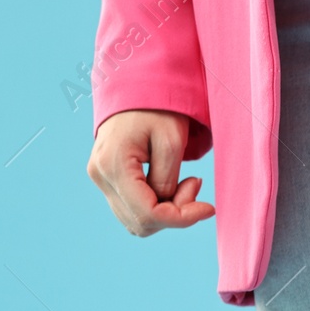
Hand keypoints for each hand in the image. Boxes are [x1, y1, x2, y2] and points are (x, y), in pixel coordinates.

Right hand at [86, 109, 214, 235]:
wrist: (135, 87)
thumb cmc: (157, 108)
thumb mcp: (172, 140)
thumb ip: (168, 180)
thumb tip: (168, 209)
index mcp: (113, 165)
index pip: (148, 214)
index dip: (182, 218)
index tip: (208, 208)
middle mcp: (100, 176)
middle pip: (141, 223)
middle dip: (175, 214)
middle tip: (194, 183)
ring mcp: (100, 179)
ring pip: (136, 221)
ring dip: (166, 212)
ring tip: (184, 181)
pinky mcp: (107, 179)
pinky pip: (133, 209)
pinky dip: (156, 206)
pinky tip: (170, 184)